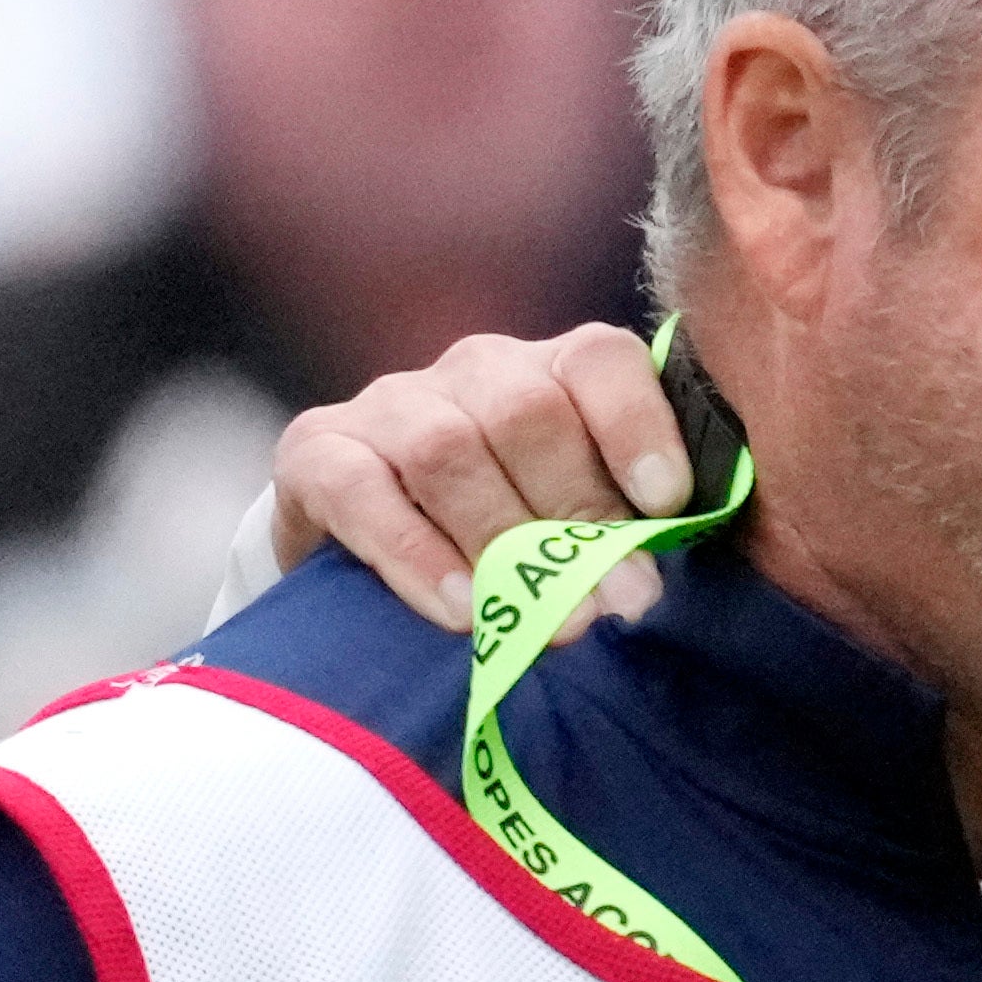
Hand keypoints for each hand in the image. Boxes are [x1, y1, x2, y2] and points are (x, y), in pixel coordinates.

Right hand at [257, 323, 698, 632]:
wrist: (363, 565)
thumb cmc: (500, 548)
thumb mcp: (566, 531)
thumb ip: (614, 534)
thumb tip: (644, 587)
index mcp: (550, 374)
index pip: (599, 360)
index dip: (636, 425)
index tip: (664, 503)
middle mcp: (472, 372)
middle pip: (528, 412)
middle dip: (577, 512)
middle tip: (615, 601)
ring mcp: (391, 405)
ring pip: (447, 450)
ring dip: (502, 543)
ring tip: (548, 622)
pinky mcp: (316, 451)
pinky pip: (362, 491)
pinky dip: (415, 555)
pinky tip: (459, 610)